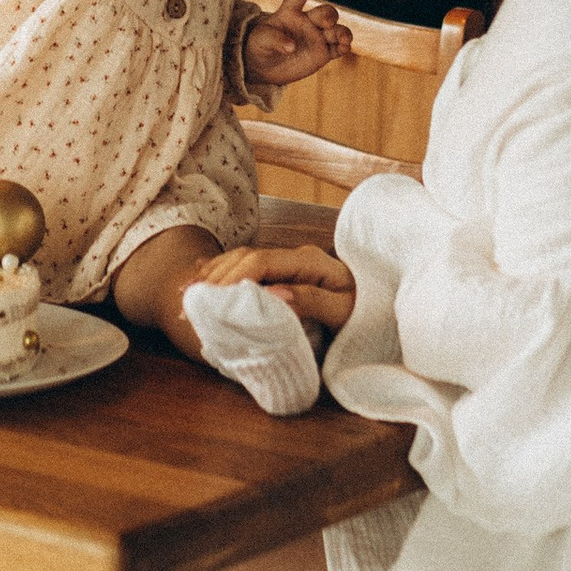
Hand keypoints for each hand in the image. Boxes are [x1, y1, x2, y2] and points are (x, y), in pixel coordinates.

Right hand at [193, 241, 356, 327]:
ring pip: (242, 260)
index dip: (231, 277)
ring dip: (214, 276)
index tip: (210, 299)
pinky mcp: (284, 273)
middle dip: (215, 278)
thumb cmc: (367, 315)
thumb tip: (273, 293)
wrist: (383, 310)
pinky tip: (202, 282)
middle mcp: (296, 255)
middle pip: (245, 258)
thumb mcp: (344, 312)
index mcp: (309, 261)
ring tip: (188, 295)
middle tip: (187, 303)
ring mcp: (289, 262)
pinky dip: (223, 275)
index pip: (261, 260)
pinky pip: (247, 268)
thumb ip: (311, 300)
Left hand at [241, 0, 352, 92]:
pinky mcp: (323, 53)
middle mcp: (307, 21)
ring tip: (344, 39)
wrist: (265, 66)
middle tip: (326, 21)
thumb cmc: (261, 46)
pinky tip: (345, 47)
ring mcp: (317, 37)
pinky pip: (338, 48)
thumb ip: (274, 39)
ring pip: (336, 30)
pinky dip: (344, 46)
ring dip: (342, 32)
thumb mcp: (261, 40)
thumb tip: (291, 46)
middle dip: (328, 15)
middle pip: (325, 13)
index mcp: (290, 12)